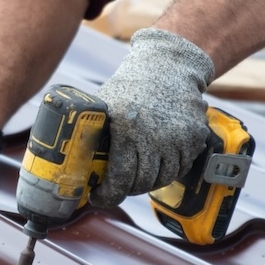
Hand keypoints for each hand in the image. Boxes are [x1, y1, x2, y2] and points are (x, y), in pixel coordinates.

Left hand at [90, 28, 214, 206]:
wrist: (168, 67)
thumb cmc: (129, 87)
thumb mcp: (104, 107)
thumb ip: (92, 134)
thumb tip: (69, 164)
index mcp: (128, 130)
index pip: (119, 179)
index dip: (108, 195)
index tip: (98, 197)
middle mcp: (156, 136)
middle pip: (141, 183)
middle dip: (124, 190)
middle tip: (115, 187)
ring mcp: (179, 138)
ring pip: (161, 179)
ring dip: (145, 183)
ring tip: (133, 176)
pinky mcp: (195, 138)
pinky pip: (179, 168)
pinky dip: (165, 172)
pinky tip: (153, 164)